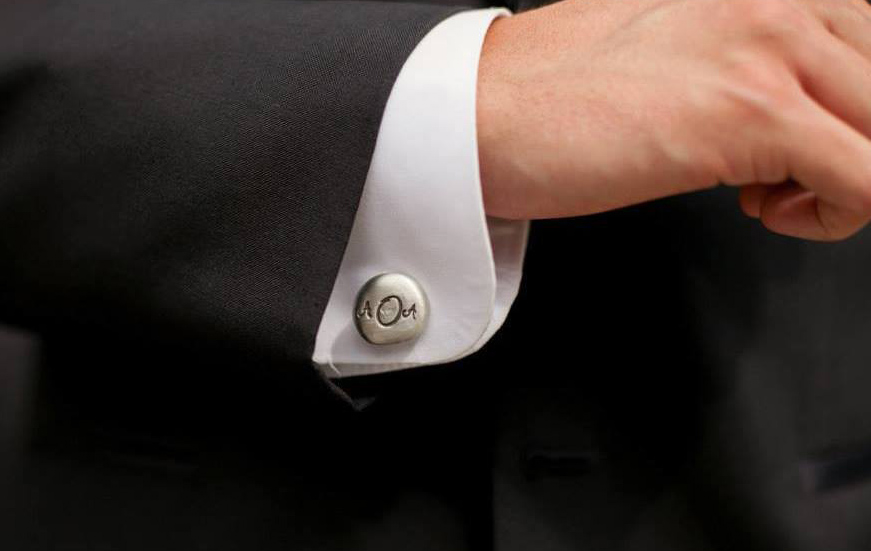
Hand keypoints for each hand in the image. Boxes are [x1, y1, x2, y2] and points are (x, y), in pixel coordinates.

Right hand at [477, 0, 870, 239]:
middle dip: (854, 149)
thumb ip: (746, 63)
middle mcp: (780, 2)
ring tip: (772, 193)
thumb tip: (791, 113)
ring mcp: (769, 53)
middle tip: (786, 177)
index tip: (805, 150)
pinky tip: (762, 211)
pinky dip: (834, 217)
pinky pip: (867, 181)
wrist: (481, 114)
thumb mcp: (674, 53)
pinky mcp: (750, 115)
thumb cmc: (556, 96)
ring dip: (849, 180)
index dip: (852, 116)